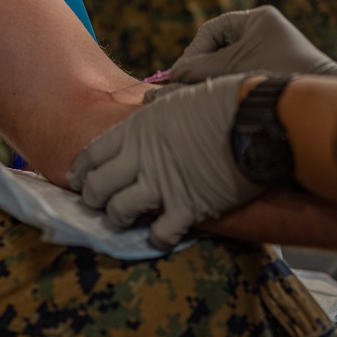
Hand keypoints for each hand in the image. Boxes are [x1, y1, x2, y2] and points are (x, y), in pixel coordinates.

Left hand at [67, 75, 263, 249]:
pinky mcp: (188, 208)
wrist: (256, 120)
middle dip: (94, 198)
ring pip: (119, 212)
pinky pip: (160, 234)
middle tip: (100, 204)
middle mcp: (142, 158)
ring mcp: (162, 185)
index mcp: (138, 129)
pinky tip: (162, 233)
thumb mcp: (178, 99)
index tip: (80, 179)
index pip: (91, 154)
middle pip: (98, 186)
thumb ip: (155, 112)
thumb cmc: (224, 102)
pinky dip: (158, 238)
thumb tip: (146, 108)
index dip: (81, 171)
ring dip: (120, 218)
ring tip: (127, 219)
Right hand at [169, 5, 336, 81]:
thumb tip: (174, 74)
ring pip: (227, 62)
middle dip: (201, 67)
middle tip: (185, 86)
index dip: (193, 52)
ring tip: (200, 94)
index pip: (212, 31)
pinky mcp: (272, 71)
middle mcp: (262, 30)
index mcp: (256, 19)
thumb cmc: (280, 73)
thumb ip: (201, 67)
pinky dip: (227, 84)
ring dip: (213, 78)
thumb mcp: (234, 67)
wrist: (318, 96)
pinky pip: (240, 73)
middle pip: (218, 46)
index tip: (180, 74)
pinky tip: (218, 97)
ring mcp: (268, 51)